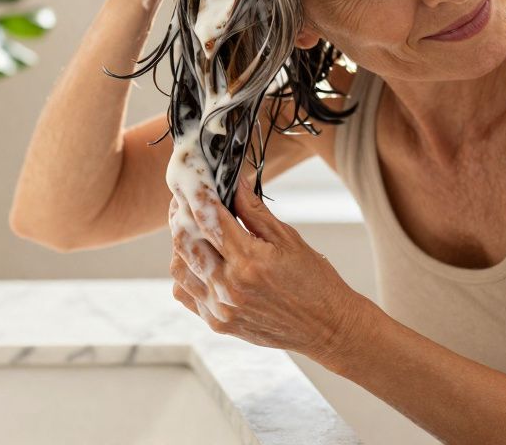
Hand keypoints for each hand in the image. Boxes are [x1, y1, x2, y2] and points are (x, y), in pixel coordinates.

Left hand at [168, 181, 372, 364]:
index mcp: (249, 260)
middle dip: (180, 213)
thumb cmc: (314, 280)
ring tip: (192, 228)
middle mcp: (229, 286)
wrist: (327, 328)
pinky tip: (198, 261)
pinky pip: (184, 293)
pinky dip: (185, 273)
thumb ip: (253, 210)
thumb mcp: (288, 238)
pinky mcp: (218, 323)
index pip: (207, 217)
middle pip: (185, 240)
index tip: (191, 178)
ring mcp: (221, 308)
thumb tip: (232, 181)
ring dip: (180, 243)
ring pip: (178, 267)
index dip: (195, 193)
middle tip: (185, 198)